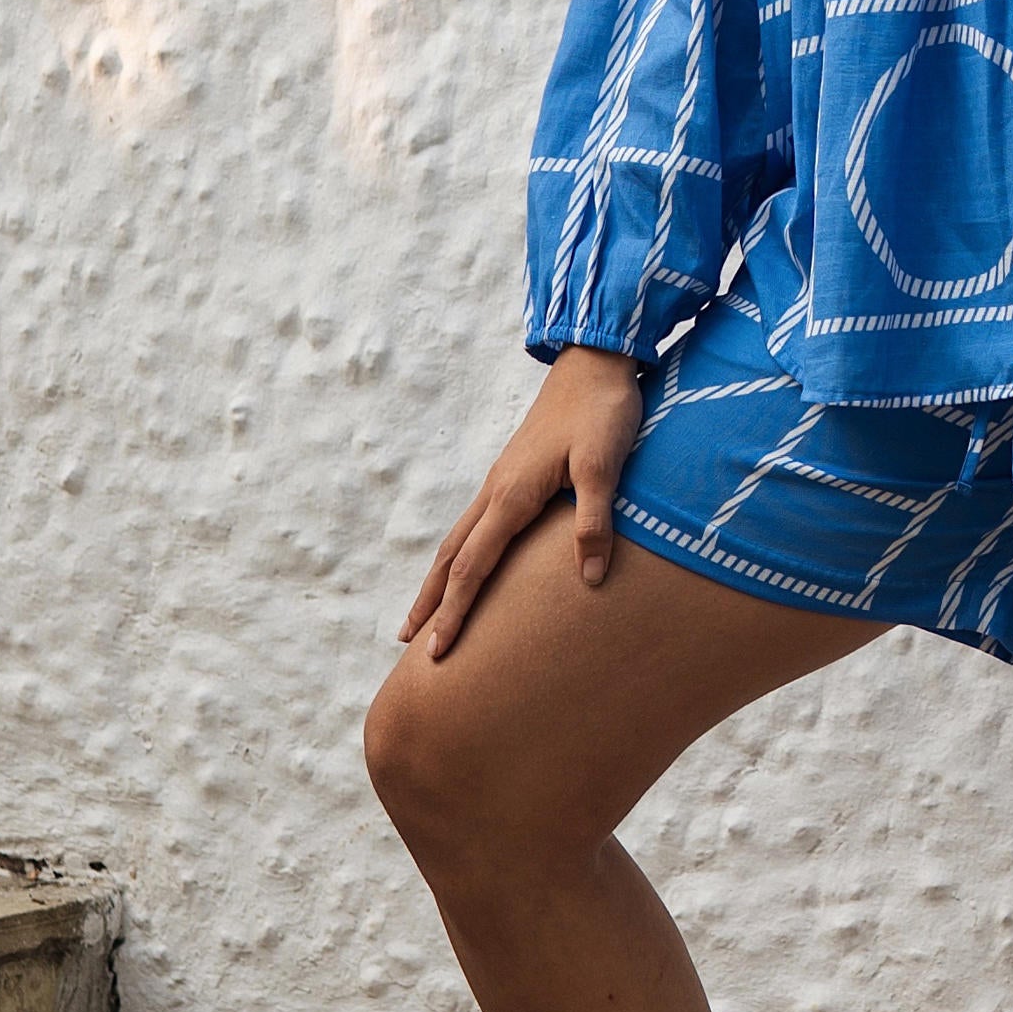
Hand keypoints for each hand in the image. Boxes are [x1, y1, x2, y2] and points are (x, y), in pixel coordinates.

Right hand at [398, 347, 645, 654]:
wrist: (594, 361)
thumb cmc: (602, 412)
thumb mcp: (604, 466)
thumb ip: (595, 522)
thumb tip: (589, 579)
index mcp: (511, 495)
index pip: (472, 567)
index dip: (454, 611)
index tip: (436, 651)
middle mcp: (496, 491)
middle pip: (451, 557)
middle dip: (430, 602)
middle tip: (408, 642)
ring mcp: (501, 481)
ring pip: (459, 540)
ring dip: (440, 579)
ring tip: (426, 612)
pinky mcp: (513, 474)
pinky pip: (476, 525)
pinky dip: (462, 555)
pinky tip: (469, 564)